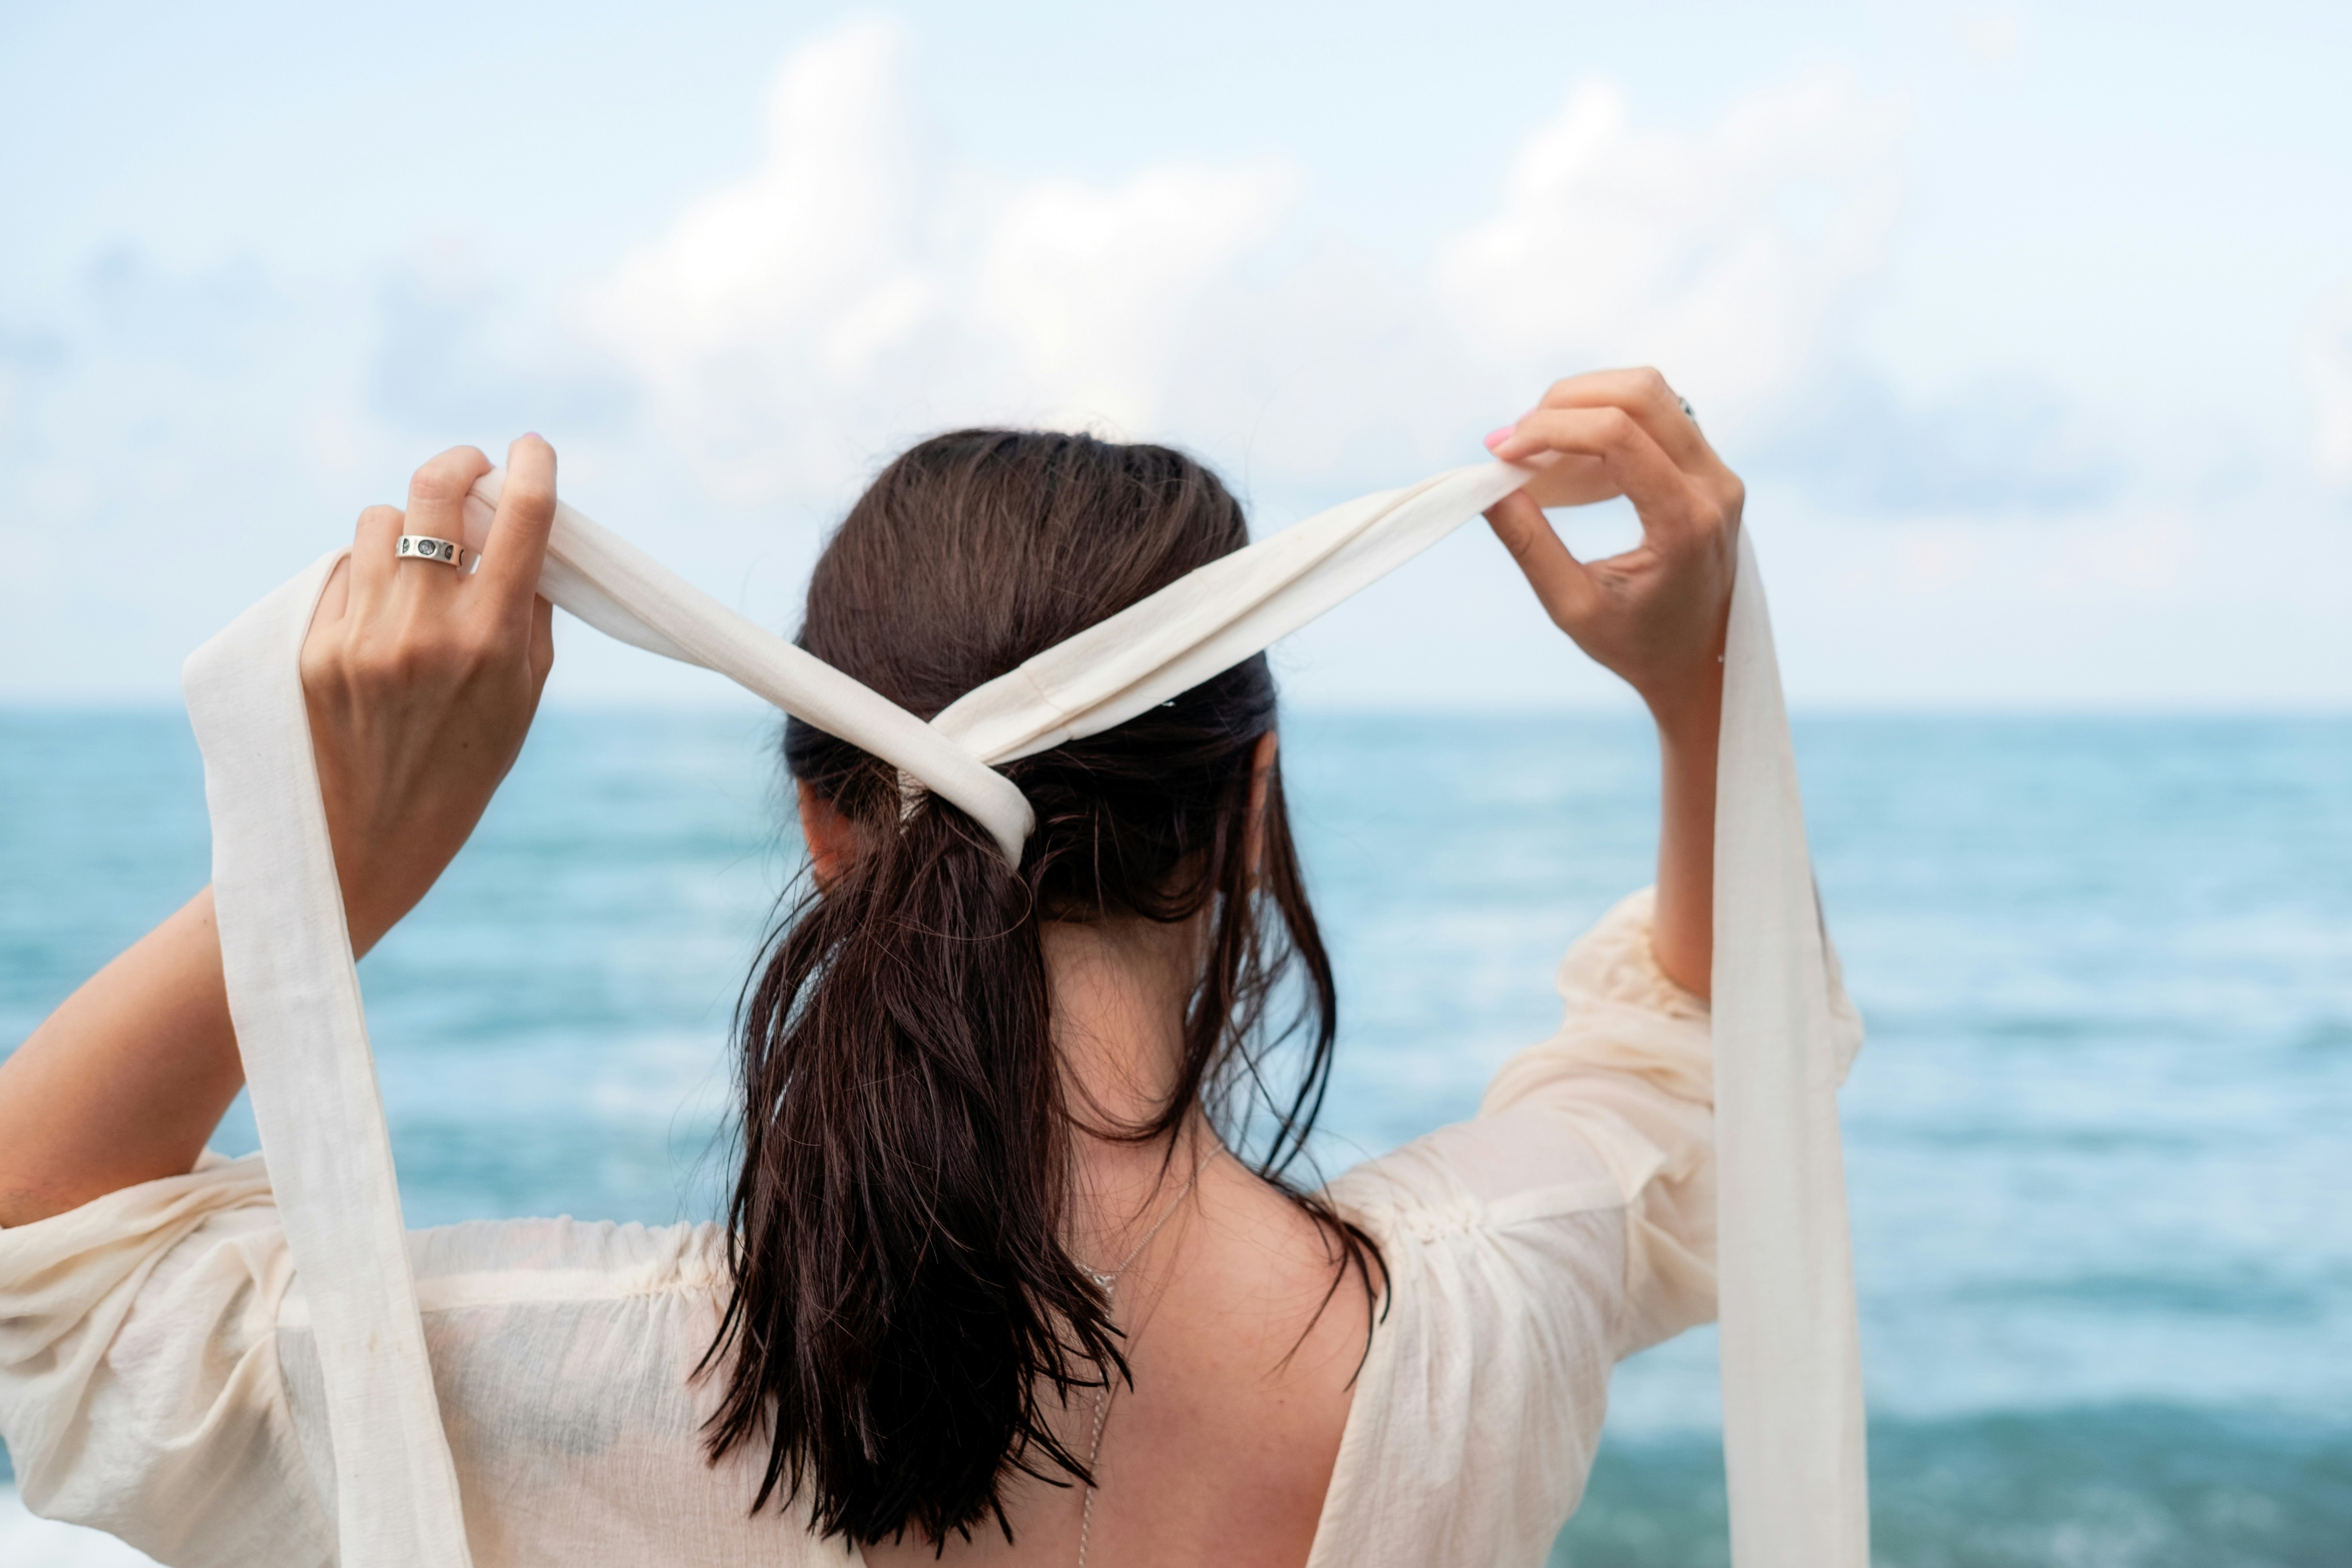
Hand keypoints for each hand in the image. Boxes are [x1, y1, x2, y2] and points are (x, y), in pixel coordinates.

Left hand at [300, 439, 558, 954]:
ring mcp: (359, 635)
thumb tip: (520, 538)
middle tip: (470, 472)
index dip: (531, 468)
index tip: (533, 448)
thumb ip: (525, 616)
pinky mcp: (310, 646)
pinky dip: (364, 579)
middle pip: (432, 490)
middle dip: (458, 465)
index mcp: (490, 643)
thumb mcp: (520, 701)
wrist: (362, 847)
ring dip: (404, 527)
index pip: (520, 520)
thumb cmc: (460, 773)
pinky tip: (375, 622)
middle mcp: (424, 630)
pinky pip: (340, 573)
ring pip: (378, 521)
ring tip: (416, 568)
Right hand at [1481, 369, 1742, 730]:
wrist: (1702, 663)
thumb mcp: (1573, 607)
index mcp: (1685, 522)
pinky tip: (1570, 463)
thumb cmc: (1637, 646)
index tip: (1501, 453)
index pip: (1618, 435)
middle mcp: (1714, 485)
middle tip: (1515, 443)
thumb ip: (1530, 545)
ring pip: (1651, 392)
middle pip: (1640, 393)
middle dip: (1564, 403)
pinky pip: (1657, 415)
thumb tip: (1486, 488)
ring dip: (1584, 404)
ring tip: (1538, 450)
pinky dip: (1604, 420)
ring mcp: (1718, 472)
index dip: (1549, 430)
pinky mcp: (1709, 468)